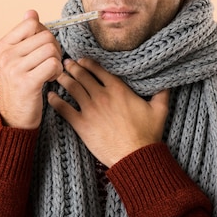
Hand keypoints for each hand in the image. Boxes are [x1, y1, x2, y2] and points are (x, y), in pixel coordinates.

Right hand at [0, 10, 62, 128]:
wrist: (13, 117)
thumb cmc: (19, 85)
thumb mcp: (17, 58)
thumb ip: (24, 36)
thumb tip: (31, 12)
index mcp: (2, 45)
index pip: (31, 23)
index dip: (44, 33)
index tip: (41, 49)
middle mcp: (6, 55)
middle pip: (45, 36)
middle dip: (54, 48)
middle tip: (49, 63)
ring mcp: (14, 69)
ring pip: (51, 50)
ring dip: (56, 61)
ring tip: (49, 72)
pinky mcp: (26, 83)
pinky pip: (53, 64)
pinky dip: (57, 71)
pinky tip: (50, 79)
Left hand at [48, 58, 169, 166]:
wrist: (135, 156)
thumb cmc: (148, 134)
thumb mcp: (160, 110)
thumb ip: (161, 92)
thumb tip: (166, 82)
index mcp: (118, 89)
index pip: (98, 69)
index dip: (88, 62)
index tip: (81, 59)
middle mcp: (102, 95)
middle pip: (82, 75)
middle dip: (72, 67)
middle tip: (65, 62)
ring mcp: (90, 109)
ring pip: (72, 88)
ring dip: (63, 79)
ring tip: (57, 75)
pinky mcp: (82, 124)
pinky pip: (64, 109)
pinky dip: (55, 101)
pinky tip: (50, 96)